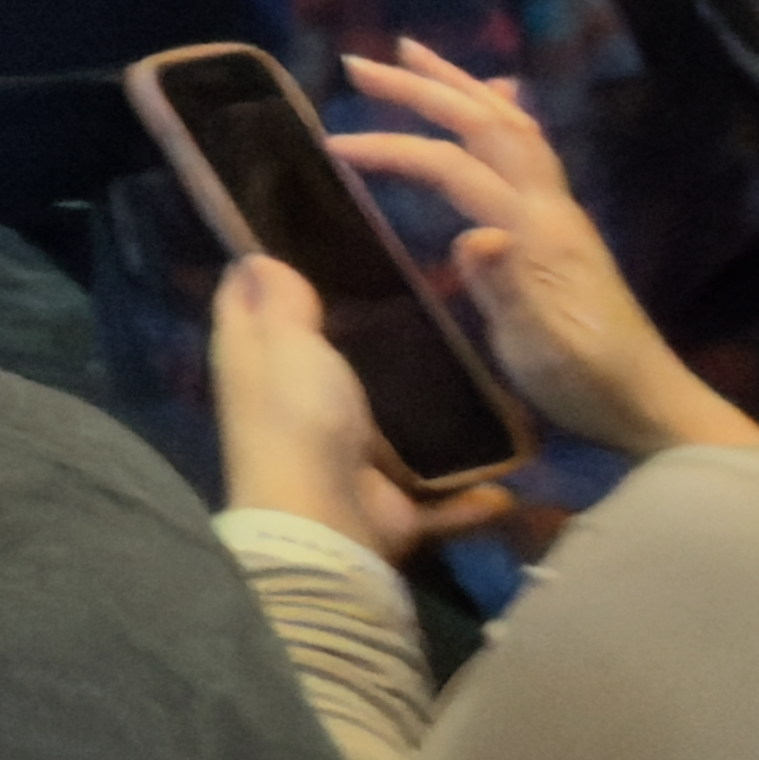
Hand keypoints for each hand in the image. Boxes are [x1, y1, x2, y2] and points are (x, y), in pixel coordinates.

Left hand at [205, 253, 503, 561]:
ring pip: (391, 429)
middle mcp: (294, 409)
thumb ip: (280, 304)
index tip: (311, 234)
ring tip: (483, 372)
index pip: (250, 305)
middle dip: (366, 339)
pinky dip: (469, 499)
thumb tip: (255, 258)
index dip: (269, 273)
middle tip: (424, 294)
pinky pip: (439, 497)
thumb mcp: (284, 343)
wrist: (326, 526)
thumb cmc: (298, 417)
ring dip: (429, 418)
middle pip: (325, 363)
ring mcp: (344, 458)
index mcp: (258, 365)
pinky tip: (508, 483)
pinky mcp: (388, 503)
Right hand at [324, 39, 758, 464]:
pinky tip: (495, 99)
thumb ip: (506, 291)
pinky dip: (500, 110)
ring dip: (460, 85)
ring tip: (413, 54)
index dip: (395, 150)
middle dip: (423, 89)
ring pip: (511, 126)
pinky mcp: (563, 226)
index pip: (456, 169)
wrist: (654, 405)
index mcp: (538, 233)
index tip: (334, 147)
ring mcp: (561, 212)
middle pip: (486, 125)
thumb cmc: (589, 385)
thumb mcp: (540, 352)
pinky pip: (529, 145)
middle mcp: (552, 207)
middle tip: (359, 65)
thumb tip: (472, 233)